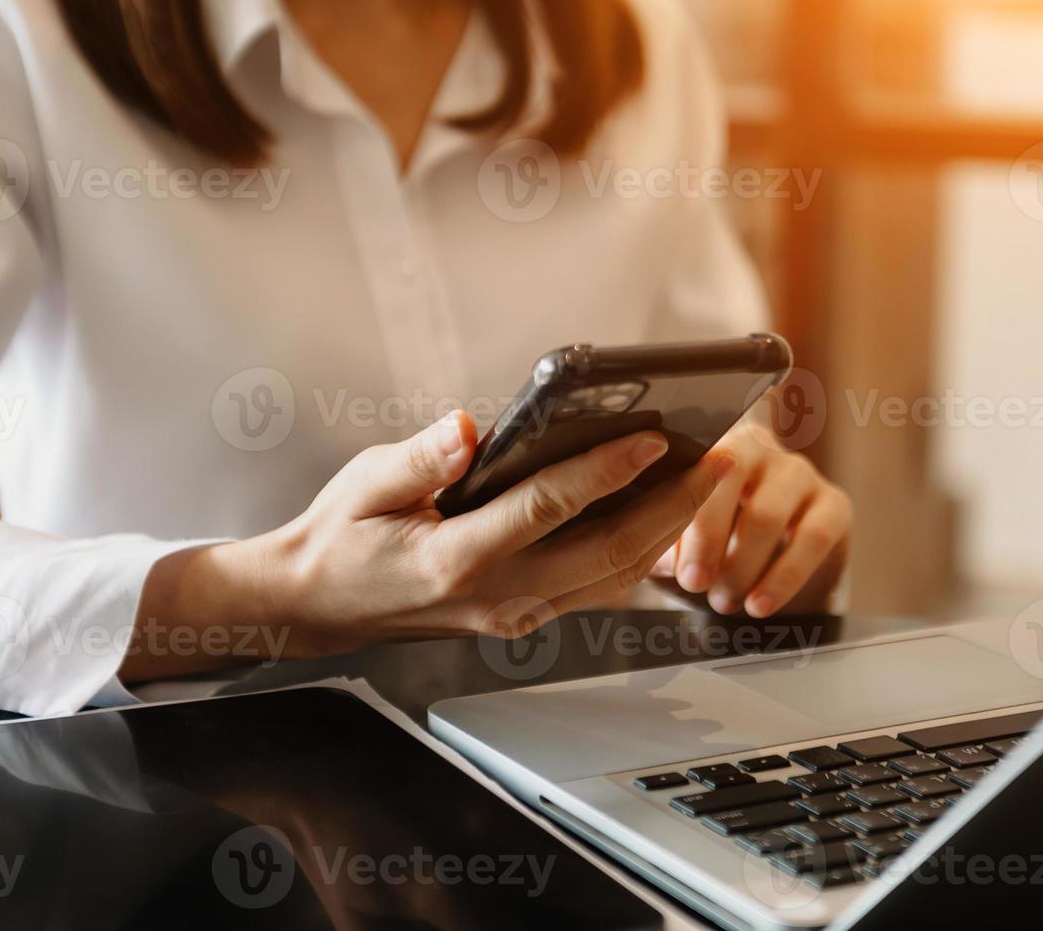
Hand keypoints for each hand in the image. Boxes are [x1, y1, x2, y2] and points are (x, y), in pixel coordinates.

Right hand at [129, 410, 737, 680]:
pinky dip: (642, 554)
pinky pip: (598, 588)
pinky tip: (670, 516)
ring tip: (710, 479)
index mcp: (455, 556)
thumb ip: (419, 458)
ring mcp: (514, 612)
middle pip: (606, 550)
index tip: (655, 438)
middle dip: (673, 504)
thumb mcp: (364, 482)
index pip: (547, 508)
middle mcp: (496, 593)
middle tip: (722, 457)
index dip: (605, 472)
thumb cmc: (343, 533)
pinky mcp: (523, 615)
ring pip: (614, 576)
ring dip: (670, 530)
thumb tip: (469, 428)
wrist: (320, 604)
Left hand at [653, 422, 850, 617]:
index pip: (693, 466)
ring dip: (742, 565)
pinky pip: (811, 538)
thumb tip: (653, 550)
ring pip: (768, 514)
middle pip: (730, 481)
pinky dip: (783, 578)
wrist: (772, 573)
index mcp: (711, 447)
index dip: (684, 518)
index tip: (678, 569)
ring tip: (723, 602)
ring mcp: (800, 473)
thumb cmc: (714, 546)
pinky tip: (760, 604)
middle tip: (695, 585)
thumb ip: (664, 540)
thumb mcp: (682, 542)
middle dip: (709, 540)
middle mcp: (760, 449)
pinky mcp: (834, 505)